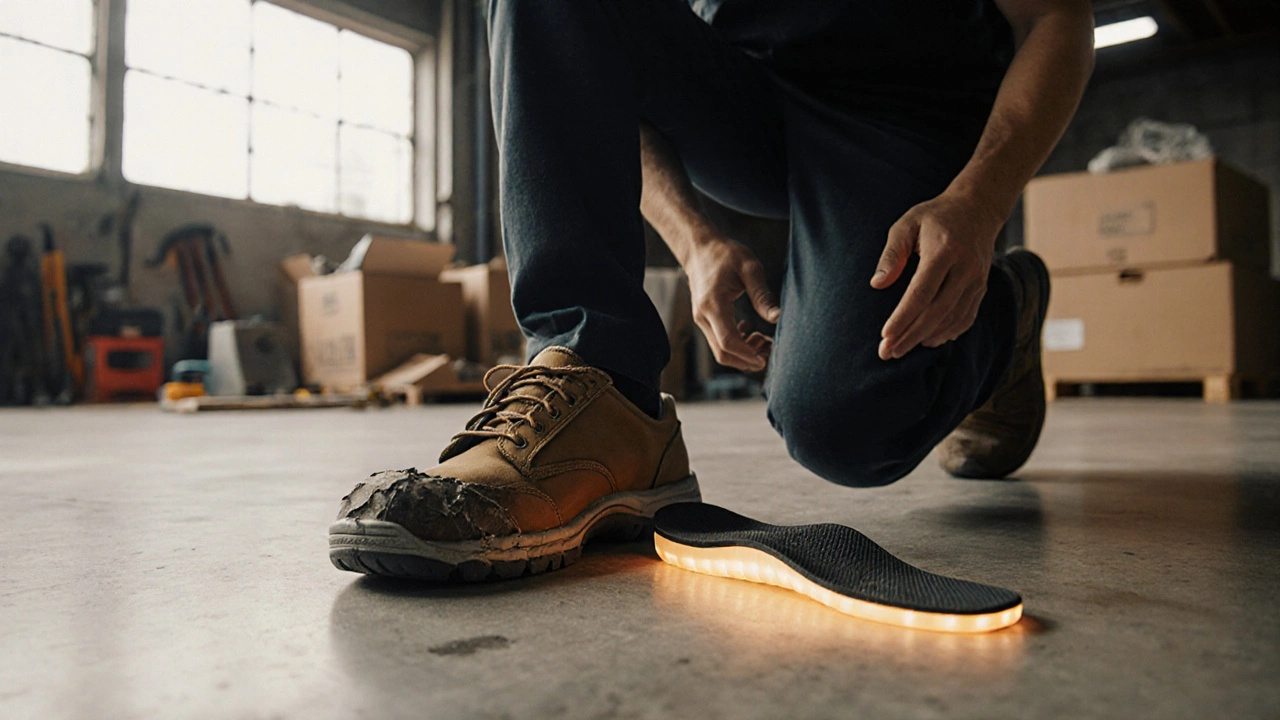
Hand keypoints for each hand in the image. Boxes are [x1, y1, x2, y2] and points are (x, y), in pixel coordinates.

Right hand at [685, 236, 779, 371]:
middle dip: (747, 360)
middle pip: (722, 353)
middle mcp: (703, 316)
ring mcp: (701, 320)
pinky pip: (719, 341)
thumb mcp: (749, 268)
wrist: (700, 250)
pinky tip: (751, 332)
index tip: (765, 358)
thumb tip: (777, 317)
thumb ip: (762, 295)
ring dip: (743, 354)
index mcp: (713, 304)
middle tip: (770, 353)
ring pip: (720, 351)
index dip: (747, 354)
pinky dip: (736, 346)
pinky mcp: (704, 320)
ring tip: (764, 341)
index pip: (727, 340)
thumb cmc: (725, 255)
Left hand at [871, 191, 1003, 360]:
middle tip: (887, 352)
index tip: (885, 335)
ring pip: (952, 319)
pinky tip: (928, 340)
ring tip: (901, 349)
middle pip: (937, 311)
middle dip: (911, 335)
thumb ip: (892, 254)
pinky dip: (947, 333)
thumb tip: (877, 285)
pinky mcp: (982, 288)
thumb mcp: (906, 224)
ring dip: (926, 338)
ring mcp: (978, 280)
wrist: (978, 208)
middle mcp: (966, 268)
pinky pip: (966, 318)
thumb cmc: (934, 216)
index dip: (903, 317)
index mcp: (945, 250)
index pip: (922, 292)